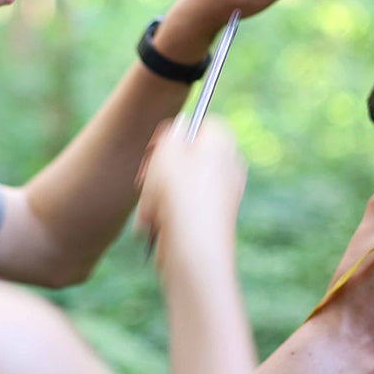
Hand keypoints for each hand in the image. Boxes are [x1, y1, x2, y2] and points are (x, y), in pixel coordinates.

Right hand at [135, 117, 247, 278]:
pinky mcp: (211, 220)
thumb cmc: (180, 197)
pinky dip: (165, 215)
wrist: (193, 250)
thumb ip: (172, 132)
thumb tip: (179, 129)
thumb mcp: (167, 150)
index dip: (174, 133)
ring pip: (178, 184)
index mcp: (223, 142)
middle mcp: (228, 166)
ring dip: (156, 194)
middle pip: (186, 156)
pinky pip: (181, 209)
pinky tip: (156, 224)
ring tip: (151, 207)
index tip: (156, 147)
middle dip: (159, 168)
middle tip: (145, 177)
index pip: (200, 123)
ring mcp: (221, 195)